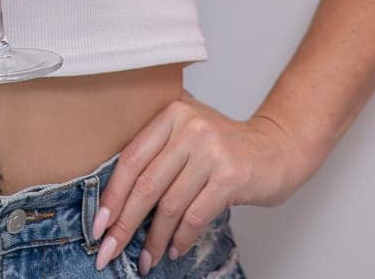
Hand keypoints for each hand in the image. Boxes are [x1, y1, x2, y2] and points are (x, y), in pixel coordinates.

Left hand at [93, 92, 303, 271]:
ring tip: (147, 260)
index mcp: (172, 114)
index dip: (112, 195)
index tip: (99, 224)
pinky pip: (195, 216)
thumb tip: (114, 198)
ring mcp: (212, 151)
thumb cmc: (224, 147)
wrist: (275, 148)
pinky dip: (181, 238)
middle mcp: (190, 127)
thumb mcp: (188, 133)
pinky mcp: (231, 176)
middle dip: (125, 224)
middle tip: (109, 251)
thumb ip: (157, 150)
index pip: (131, 158)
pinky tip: (174, 250)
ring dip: (154, 240)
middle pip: (146, 185)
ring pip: (170, 205)